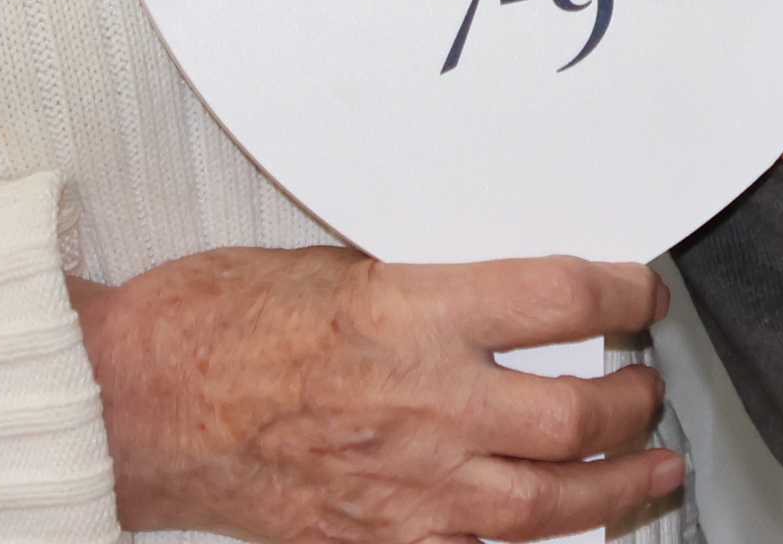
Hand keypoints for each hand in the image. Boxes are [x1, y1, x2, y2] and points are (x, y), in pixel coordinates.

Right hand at [69, 246, 678, 542]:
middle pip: (578, 415)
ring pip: (549, 504)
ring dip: (615, 488)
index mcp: (415, 315)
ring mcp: (406, 490)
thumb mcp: (335, 265)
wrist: (132, 405)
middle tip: (649, 387)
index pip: (562, 298)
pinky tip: (557, 534)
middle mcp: (425, 405)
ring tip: (650, 473)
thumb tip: (494, 298)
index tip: (640, 291)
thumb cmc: (211, 325)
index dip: (622, 293)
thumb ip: (423, 290)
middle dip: (634, 403)